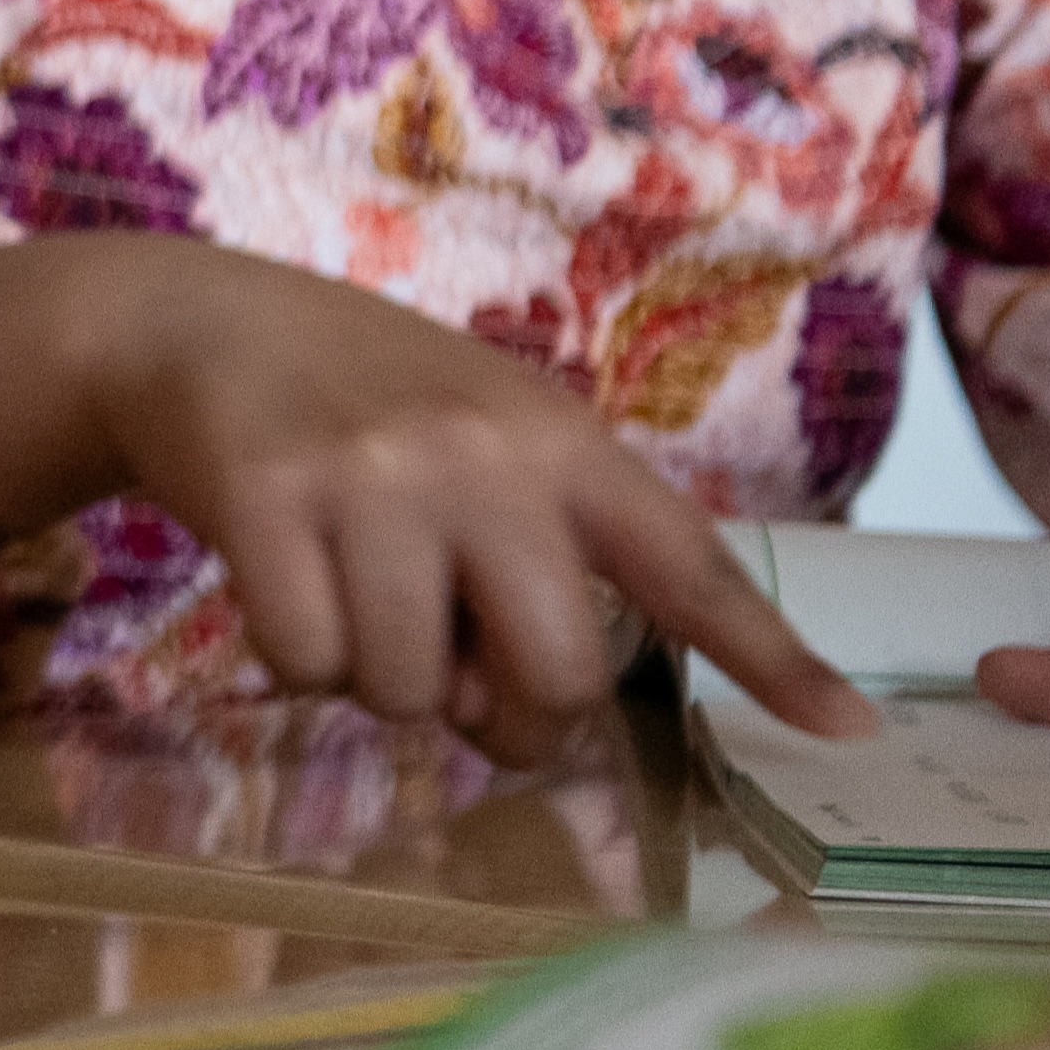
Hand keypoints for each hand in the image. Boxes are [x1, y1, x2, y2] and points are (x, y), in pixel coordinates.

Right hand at [0, 231, 876, 764]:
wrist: (199, 320)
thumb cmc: (367, 401)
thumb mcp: (490, 434)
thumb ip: (548, 548)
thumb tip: (536, 713)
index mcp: (562, 442)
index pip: (688, 563)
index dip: (771, 657)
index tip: (850, 729)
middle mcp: (483, 454)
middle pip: (550, 677)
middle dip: (504, 716)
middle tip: (459, 674)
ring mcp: (372, 474)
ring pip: (412, 690)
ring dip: (379, 681)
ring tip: (351, 597)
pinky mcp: (265, 497)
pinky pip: (306, 664)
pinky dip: (294, 660)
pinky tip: (281, 586)